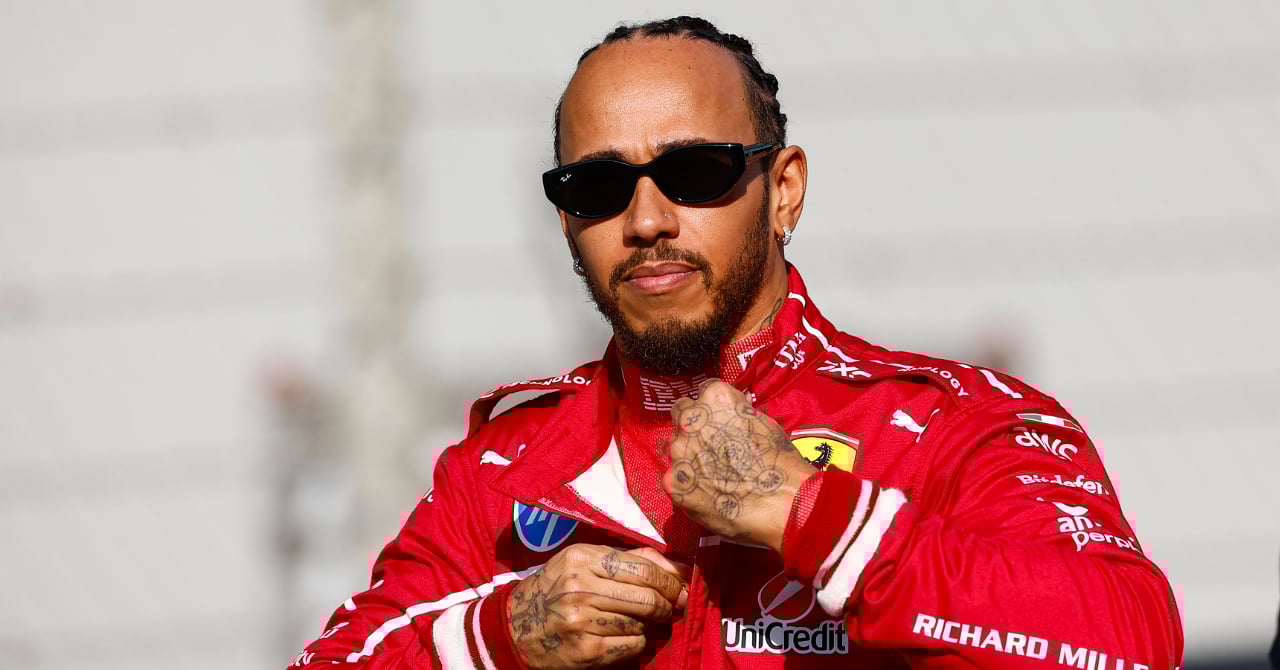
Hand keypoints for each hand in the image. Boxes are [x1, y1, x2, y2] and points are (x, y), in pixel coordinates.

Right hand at [507, 544, 688, 668]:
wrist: (515, 626)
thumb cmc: (556, 588)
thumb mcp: (583, 562)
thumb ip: (628, 559)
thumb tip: (679, 568)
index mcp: (582, 559)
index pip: (643, 568)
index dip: (671, 580)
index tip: (682, 586)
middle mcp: (580, 588)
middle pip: (647, 597)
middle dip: (667, 604)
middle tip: (671, 607)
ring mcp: (581, 621)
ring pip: (641, 623)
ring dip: (648, 624)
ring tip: (639, 620)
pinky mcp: (585, 651)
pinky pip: (631, 645)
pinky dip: (636, 642)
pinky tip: (623, 636)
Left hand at [663, 379, 816, 549]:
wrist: (781, 500)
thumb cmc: (779, 460)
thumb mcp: (763, 422)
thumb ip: (737, 413)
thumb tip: (731, 413)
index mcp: (714, 398)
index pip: (704, 391)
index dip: (714, 408)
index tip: (721, 421)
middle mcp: (691, 420)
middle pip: (682, 414)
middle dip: (695, 426)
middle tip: (712, 445)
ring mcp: (679, 451)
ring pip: (676, 447)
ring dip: (689, 455)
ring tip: (713, 473)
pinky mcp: (674, 482)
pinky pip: (674, 478)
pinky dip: (687, 484)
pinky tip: (706, 493)